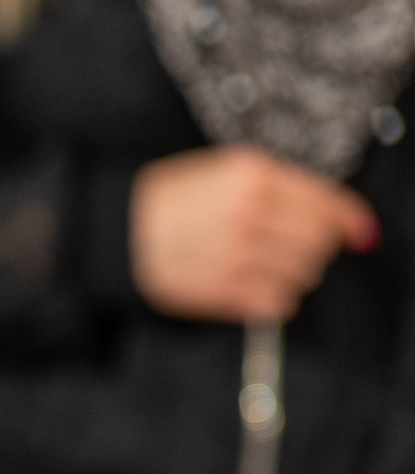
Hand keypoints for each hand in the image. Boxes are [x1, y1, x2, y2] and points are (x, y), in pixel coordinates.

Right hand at [131, 145, 378, 321]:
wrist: (115, 231)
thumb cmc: (173, 200)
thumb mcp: (228, 171)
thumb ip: (293, 191)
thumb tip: (356, 227)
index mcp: (250, 176)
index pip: (326, 203)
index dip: (348, 220)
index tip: (358, 233)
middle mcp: (245, 214)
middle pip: (318, 242)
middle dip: (310, 247)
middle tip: (282, 246)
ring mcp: (232, 254)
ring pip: (302, 275)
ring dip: (290, 275)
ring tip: (259, 265)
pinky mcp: (217, 290)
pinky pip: (274, 302)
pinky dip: (272, 298)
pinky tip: (250, 286)